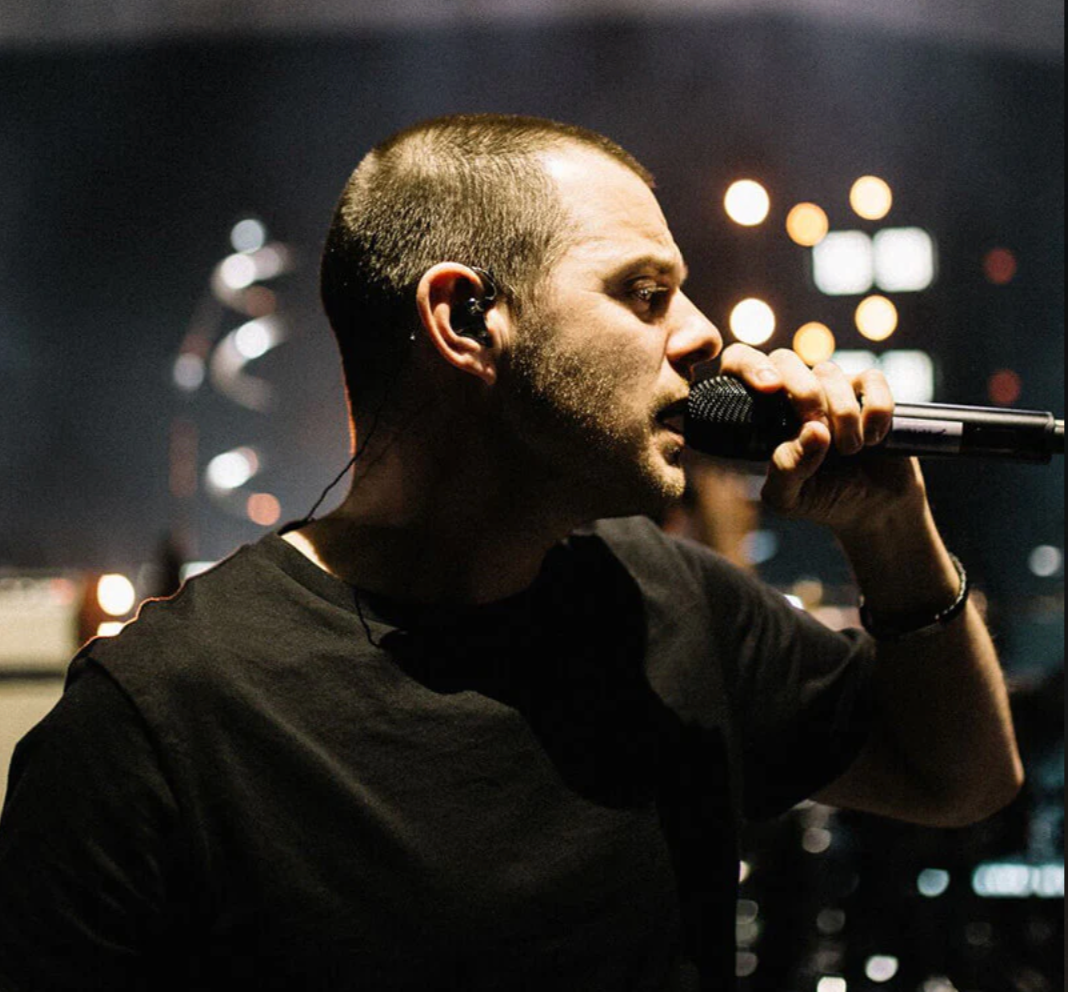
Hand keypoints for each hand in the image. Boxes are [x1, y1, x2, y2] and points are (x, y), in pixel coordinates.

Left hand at [718, 344, 927, 533]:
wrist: (871, 506)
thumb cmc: (819, 496)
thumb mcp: (789, 497)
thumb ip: (786, 470)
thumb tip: (812, 431)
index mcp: (761, 413)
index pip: (738, 363)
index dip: (749, 366)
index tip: (769, 389)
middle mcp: (790, 392)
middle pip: (784, 359)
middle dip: (802, 393)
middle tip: (820, 431)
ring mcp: (830, 387)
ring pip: (827, 371)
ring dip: (842, 413)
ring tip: (849, 449)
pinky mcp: (868, 389)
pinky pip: (872, 378)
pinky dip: (875, 410)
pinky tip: (873, 438)